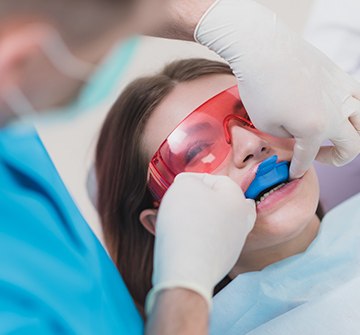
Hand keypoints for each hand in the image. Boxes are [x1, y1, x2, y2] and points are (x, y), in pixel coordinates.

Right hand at [146, 173, 255, 312]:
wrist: (187, 269)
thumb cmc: (187, 222)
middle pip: (217, 202)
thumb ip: (189, 180)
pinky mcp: (223, 261)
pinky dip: (194, 237)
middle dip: (196, 200)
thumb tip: (189, 186)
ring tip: (173, 220)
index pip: (215, 179)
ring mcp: (234, 243)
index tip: (176, 186)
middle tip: (177, 203)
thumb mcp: (184, 186)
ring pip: (213, 222)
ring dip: (194, 218)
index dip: (192, 180)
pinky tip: (179, 238)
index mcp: (237, 198)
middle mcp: (241, 220)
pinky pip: (207, 242)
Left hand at [195, 0, 359, 177]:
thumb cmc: (260, 87)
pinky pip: (359, 98)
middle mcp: (337, 113)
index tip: (293, 173)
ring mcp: (343, 92)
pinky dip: (354, 110)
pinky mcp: (341, 76)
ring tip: (334, 136)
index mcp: (315, 129)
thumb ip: (287, 138)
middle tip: (318, 156)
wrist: (263, 49)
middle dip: (335, 158)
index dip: (298, 169)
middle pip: (352, 146)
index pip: (309, 158)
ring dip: (352, 136)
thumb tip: (297, 137)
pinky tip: (338, 110)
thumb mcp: (266, 124)